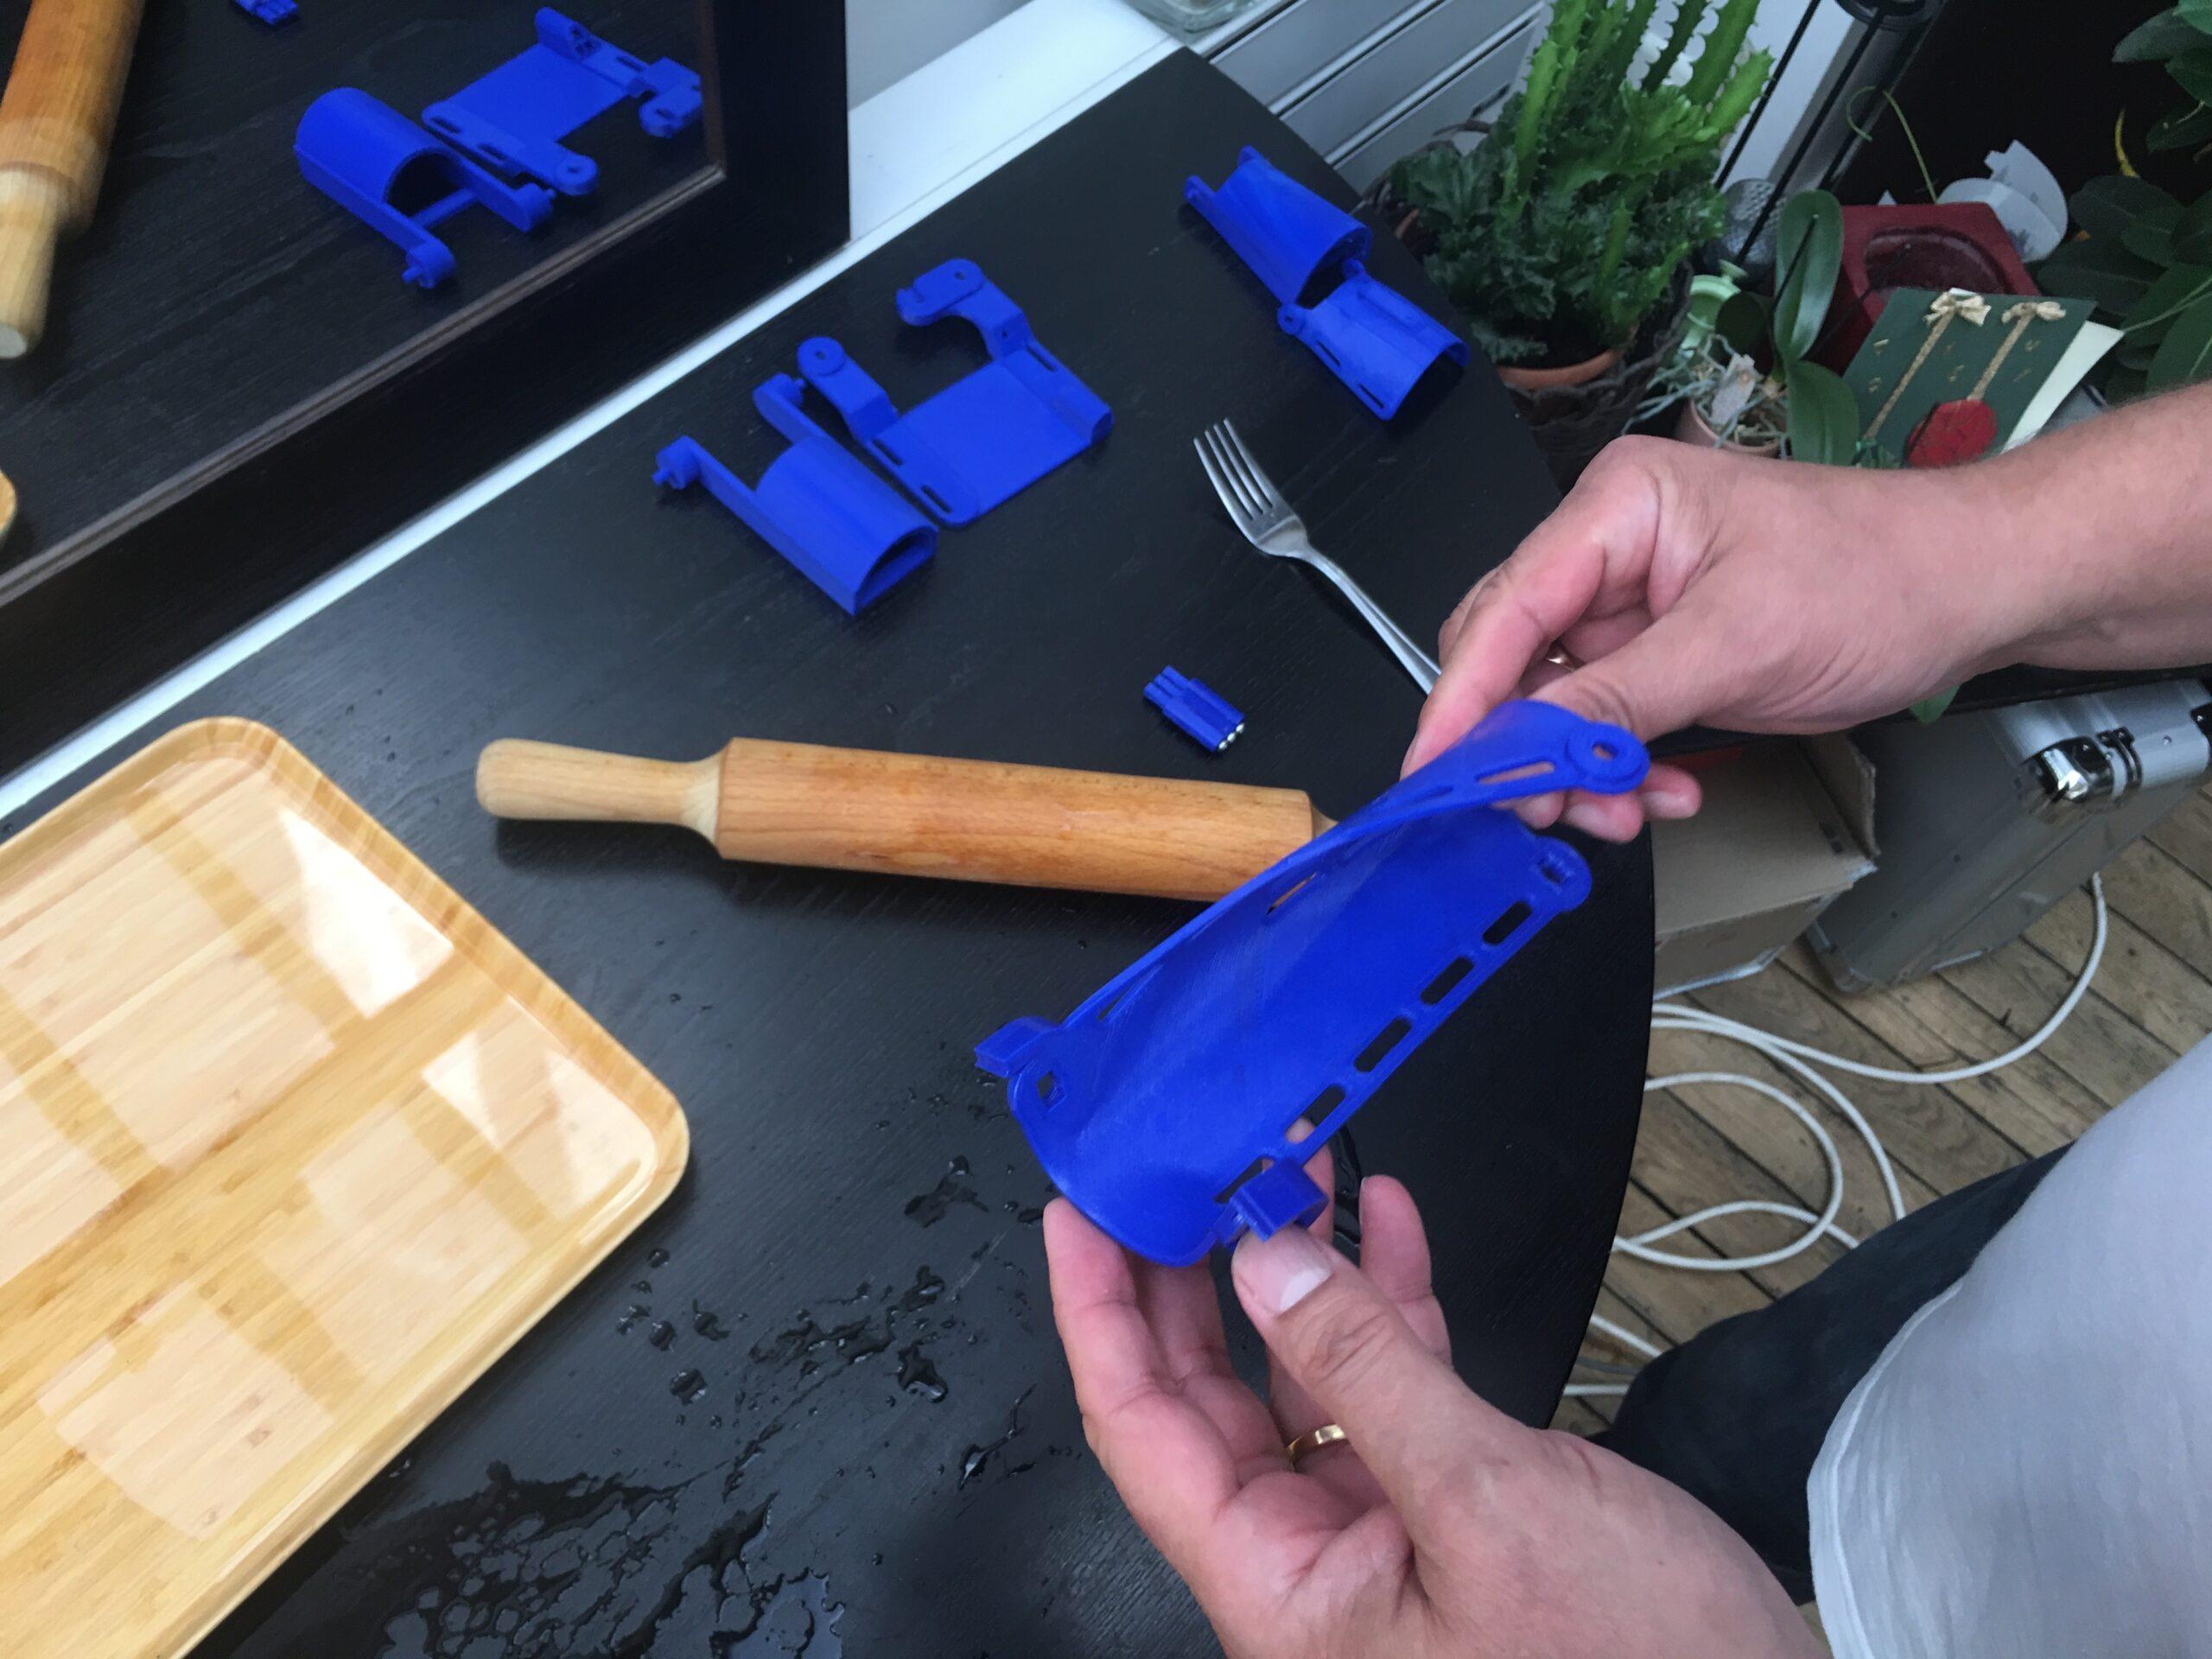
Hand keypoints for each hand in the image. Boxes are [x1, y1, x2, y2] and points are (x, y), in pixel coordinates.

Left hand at [1044, 1168, 1818, 1658]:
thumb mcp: (1488, 1502)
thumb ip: (1367, 1370)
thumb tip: (1264, 1262)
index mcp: (1282, 1594)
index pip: (1142, 1432)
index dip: (1097, 1316)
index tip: (1078, 1215)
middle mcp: (1312, 1570)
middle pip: (1207, 1399)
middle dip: (1192, 1275)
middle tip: (1176, 1168)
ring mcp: (1379, 1541)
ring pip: (1299, 1383)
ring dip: (1299, 1273)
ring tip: (1290, 1168)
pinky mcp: (1449, 1516)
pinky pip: (1387, 1394)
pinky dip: (1388, 1305)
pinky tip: (1388, 1227)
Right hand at [1403, 436, 2026, 840]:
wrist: (1974, 591)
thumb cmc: (1881, 576)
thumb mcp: (1738, 646)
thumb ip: (1616, 700)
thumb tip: (1521, 749)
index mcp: (1618, 507)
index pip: (1506, 610)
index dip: (1461, 700)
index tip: (1431, 775)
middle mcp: (1611, 548)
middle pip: (1512, 658)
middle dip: (1528, 746)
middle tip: (1545, 810)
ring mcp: (1632, 602)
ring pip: (1554, 702)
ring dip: (1581, 768)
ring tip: (1625, 809)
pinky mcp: (1660, 649)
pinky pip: (1605, 719)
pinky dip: (1622, 765)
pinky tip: (1660, 791)